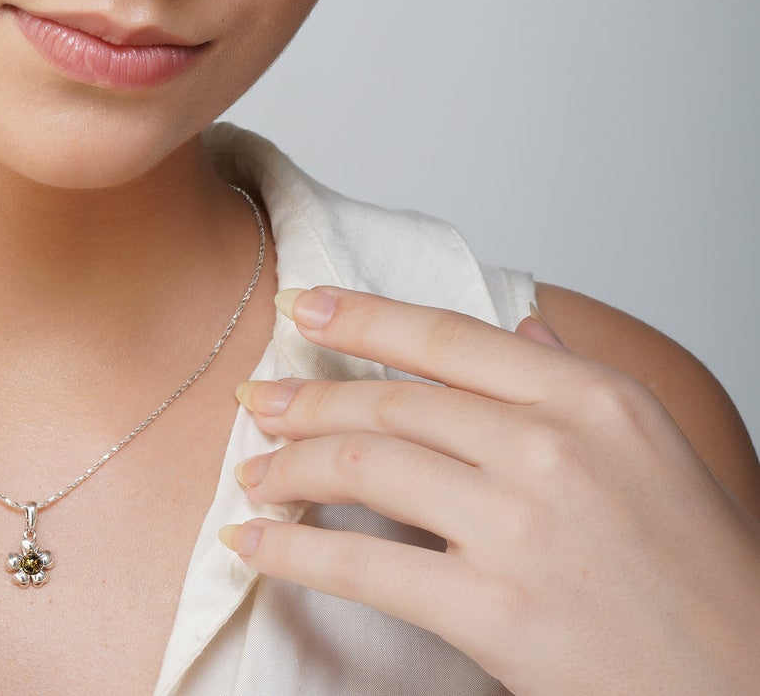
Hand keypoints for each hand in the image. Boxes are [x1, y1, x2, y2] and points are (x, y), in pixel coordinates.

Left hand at [218, 286, 759, 694]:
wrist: (749, 689)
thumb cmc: (703, 576)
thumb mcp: (655, 451)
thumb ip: (575, 381)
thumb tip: (521, 330)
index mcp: (593, 397)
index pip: (445, 336)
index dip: (361, 315)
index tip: (303, 306)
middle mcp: (554, 445)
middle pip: (393, 398)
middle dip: (308, 396)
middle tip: (259, 400)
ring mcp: (522, 524)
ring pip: (367, 464)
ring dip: (290, 467)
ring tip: (254, 474)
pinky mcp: (496, 608)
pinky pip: (364, 564)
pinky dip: (292, 551)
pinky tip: (255, 543)